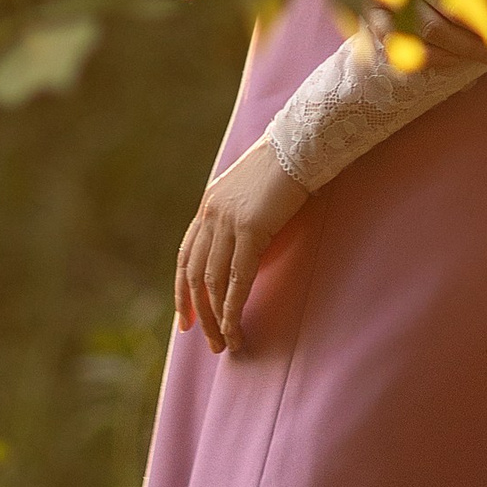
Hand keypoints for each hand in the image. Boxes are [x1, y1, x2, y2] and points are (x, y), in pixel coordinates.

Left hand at [176, 139, 308, 353]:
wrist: (303, 143)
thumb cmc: (289, 165)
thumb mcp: (254, 191)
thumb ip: (243, 216)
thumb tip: (247, 247)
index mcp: (209, 204)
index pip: (186, 256)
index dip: (183, 291)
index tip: (186, 320)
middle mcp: (211, 213)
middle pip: (195, 275)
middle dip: (200, 313)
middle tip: (210, 341)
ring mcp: (228, 221)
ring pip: (212, 283)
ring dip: (217, 318)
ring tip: (227, 343)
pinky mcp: (250, 229)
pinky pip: (237, 280)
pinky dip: (234, 308)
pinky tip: (237, 327)